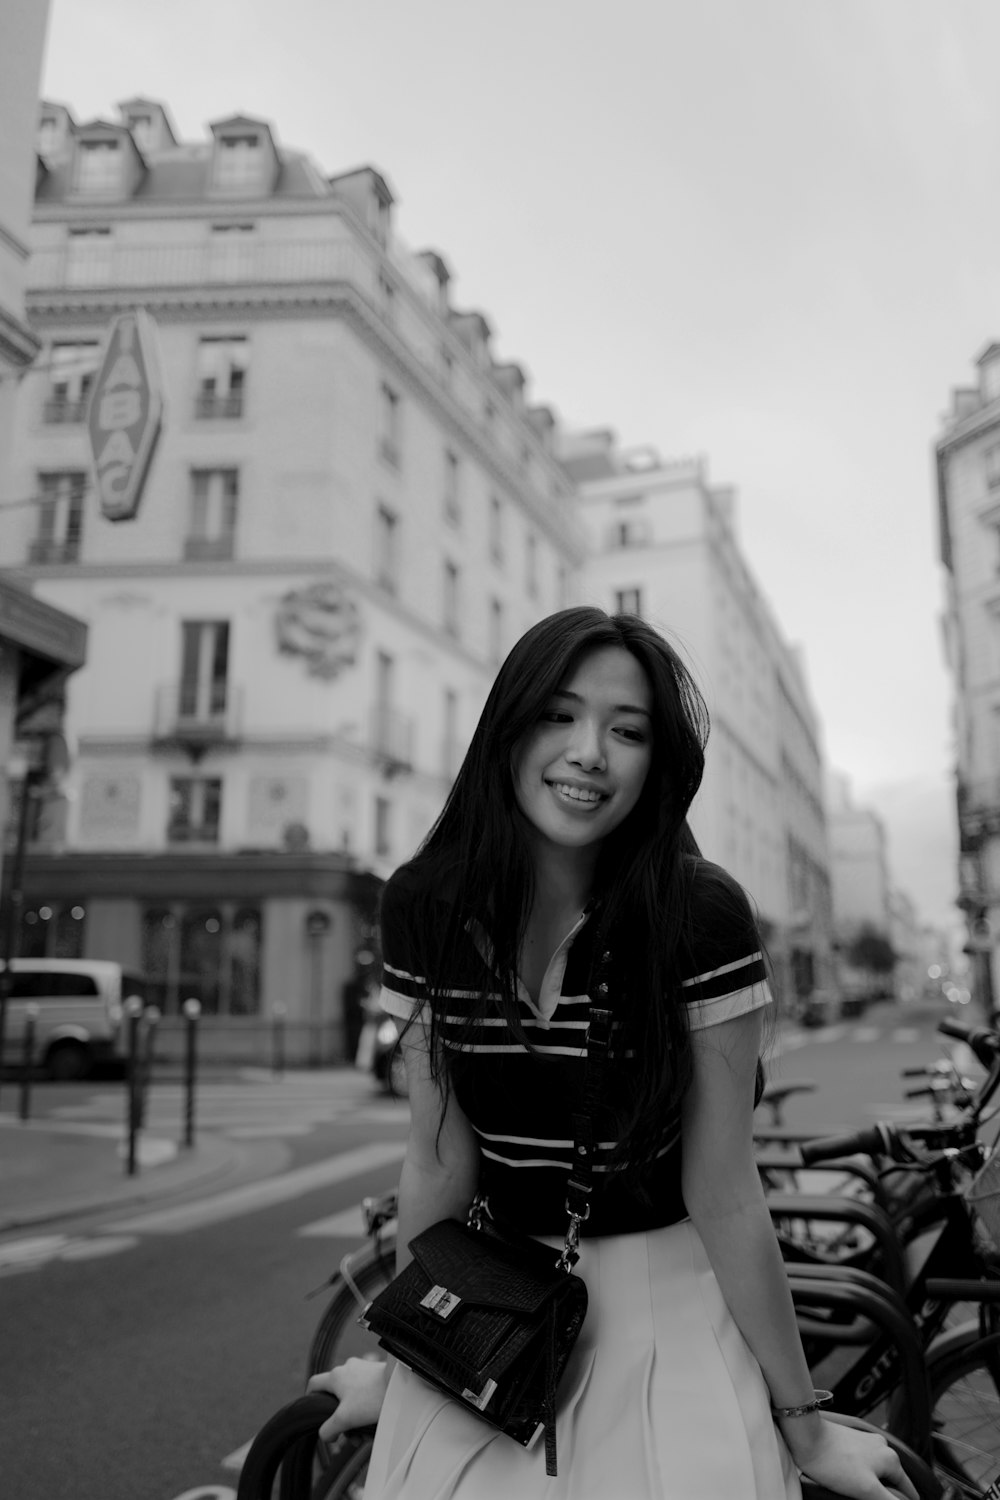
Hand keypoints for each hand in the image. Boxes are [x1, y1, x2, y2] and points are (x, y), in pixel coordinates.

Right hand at [306, 1356, 389, 1440]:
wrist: (401, 1384)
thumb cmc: (371, 1398)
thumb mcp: (345, 1418)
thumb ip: (328, 1429)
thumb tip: (325, 1435)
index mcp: (335, 1376)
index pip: (314, 1384)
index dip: (310, 1399)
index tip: (314, 1412)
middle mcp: (347, 1369)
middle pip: (336, 1397)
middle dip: (340, 1419)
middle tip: (348, 1437)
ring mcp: (362, 1370)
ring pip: (352, 1398)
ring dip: (355, 1419)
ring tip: (363, 1436)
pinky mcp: (376, 1374)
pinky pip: (365, 1394)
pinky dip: (366, 1410)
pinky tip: (373, 1426)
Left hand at [787, 1417, 918, 1499]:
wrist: (805, 1436)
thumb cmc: (833, 1461)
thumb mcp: (867, 1489)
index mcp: (891, 1459)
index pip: (908, 1490)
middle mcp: (881, 1447)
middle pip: (891, 1481)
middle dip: (885, 1494)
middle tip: (867, 1498)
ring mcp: (865, 1442)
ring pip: (875, 1473)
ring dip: (871, 1486)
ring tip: (857, 1493)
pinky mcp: (850, 1442)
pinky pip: (862, 1465)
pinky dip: (860, 1476)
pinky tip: (847, 1482)